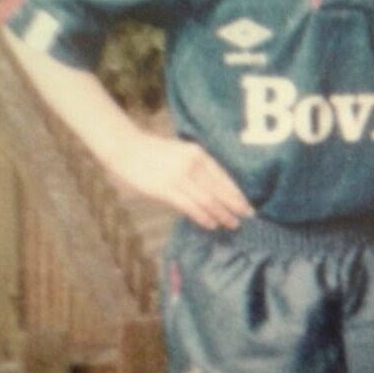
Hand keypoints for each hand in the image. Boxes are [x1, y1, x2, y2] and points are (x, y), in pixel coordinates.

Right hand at [116, 131, 253, 228]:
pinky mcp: (166, 189)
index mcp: (198, 153)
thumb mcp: (181, 152)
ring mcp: (179, 177)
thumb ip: (197, 167)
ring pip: (208, 200)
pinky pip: (190, 207)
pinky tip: (212, 224)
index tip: (247, 205)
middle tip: (246, 217)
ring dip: (222, 214)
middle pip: (219, 190)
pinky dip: (203, 217)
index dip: (236, 193)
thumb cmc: (154, 151)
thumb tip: (214, 189)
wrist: (127, 148)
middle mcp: (192, 164)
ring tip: (232, 224)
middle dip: (235, 206)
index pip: (223, 177)